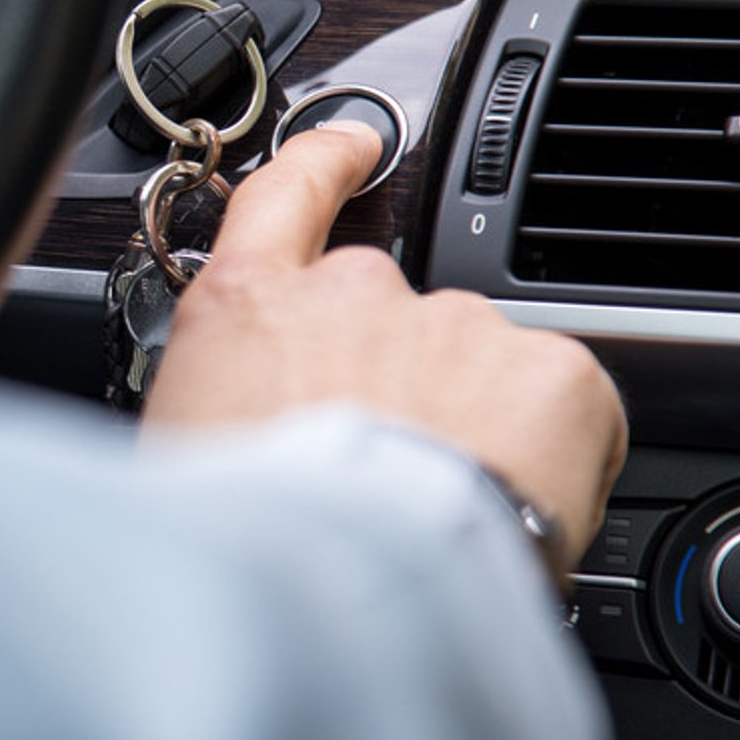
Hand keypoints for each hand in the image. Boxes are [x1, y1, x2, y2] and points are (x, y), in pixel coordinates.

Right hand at [141, 122, 628, 573]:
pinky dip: (556, 458)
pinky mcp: (550, 371)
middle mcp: (352, 296)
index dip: (323, 163)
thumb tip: (231, 442)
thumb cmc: (244, 550)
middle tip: (386, 478)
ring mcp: (457, 325)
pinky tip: (519, 512)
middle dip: (400, 386)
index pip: (285, 196)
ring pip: (480, 370)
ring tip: (447, 517)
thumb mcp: (174, 464)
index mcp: (248, 311)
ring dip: (473, 427)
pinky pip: (566, 412)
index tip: (351, 147)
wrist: (345, 591)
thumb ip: (214, 416)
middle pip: (392, 318)